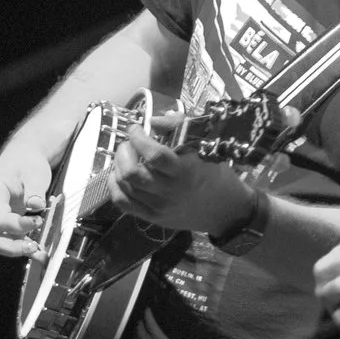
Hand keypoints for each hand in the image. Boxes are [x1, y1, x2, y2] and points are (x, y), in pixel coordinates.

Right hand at [0, 141, 53, 259]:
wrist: (21, 159)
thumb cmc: (26, 164)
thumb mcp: (35, 172)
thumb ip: (36, 189)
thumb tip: (36, 205)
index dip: (19, 225)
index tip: (38, 221)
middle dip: (10, 247)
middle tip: (33, 247)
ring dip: (11, 250)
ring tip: (35, 249)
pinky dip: (13, 247)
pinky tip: (31, 247)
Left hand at [109, 131, 258, 234]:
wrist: (225, 210)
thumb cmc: (215, 174)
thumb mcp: (206, 147)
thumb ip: (180, 127)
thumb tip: (152, 120)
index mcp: (184, 171)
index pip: (154, 155)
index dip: (138, 138)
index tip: (136, 127)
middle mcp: (169, 191)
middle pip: (133, 173)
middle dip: (124, 151)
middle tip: (129, 143)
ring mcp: (158, 207)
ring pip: (125, 186)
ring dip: (118, 165)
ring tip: (125, 156)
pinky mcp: (152, 218)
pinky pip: (123, 203)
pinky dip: (115, 186)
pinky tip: (119, 174)